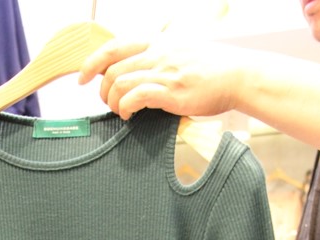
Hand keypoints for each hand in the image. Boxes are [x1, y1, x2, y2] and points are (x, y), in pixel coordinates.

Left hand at [79, 32, 245, 119]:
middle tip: (107, 104)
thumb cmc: (212, 69)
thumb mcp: (182, 52)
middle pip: (111, 68)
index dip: (91, 62)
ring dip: (112, 101)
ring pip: (119, 82)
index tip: (81, 77)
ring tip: (119, 112)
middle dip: (101, 89)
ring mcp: (163, 72)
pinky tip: (128, 116)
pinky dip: (125, 108)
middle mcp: (157, 54)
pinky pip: (135, 97)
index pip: (113, 47)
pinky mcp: (170, 92)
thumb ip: (159, 58)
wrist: (238, 76)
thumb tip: (139, 75)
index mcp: (157, 42)